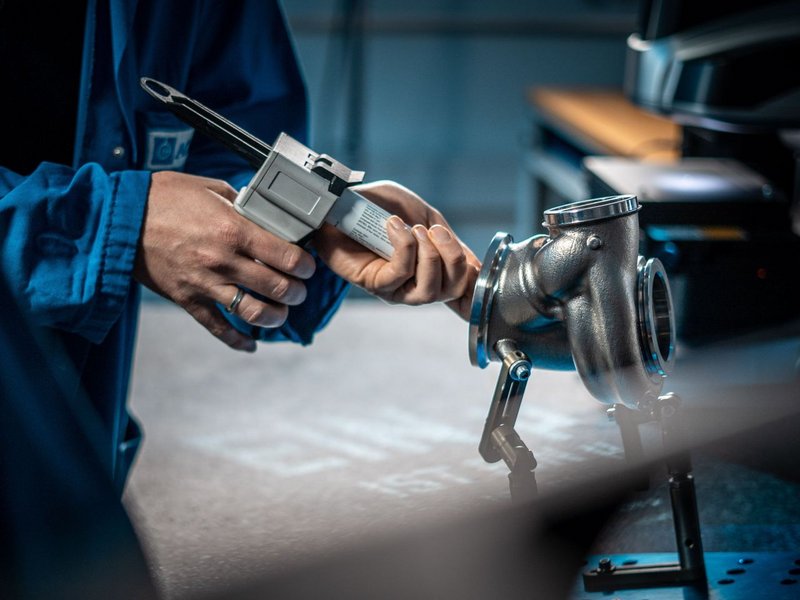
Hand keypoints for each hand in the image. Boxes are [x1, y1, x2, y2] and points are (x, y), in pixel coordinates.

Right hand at [133, 171, 315, 351]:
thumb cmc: (162, 198)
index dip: (305, 265)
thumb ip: (241, 203)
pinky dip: (237, 341)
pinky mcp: (188, 299)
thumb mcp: (209, 187)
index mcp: (234, 230)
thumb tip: (263, 213)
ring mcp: (206, 284)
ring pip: (254, 313)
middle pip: (277, 288)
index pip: (286, 256)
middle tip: (300, 289)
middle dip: (296, 292)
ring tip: (282, 312)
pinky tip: (251, 344)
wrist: (118, 218)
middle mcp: (224, 261)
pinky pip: (218, 328)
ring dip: (276, 317)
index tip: (308, 266)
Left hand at [312, 180, 480, 319]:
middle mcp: (417, 285)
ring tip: (414, 228)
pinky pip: (400, 273)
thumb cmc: (381, 207)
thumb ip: (450, 239)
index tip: (480, 274)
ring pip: (429, 289)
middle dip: (452, 257)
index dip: (476, 294)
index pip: (461, 295)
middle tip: (435, 231)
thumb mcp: (425, 215)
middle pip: (452, 290)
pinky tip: (394, 227)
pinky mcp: (374, 284)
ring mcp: (396, 288)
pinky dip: (404, 246)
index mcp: (433, 270)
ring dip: (428, 254)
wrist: (344, 201)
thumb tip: (475, 266)